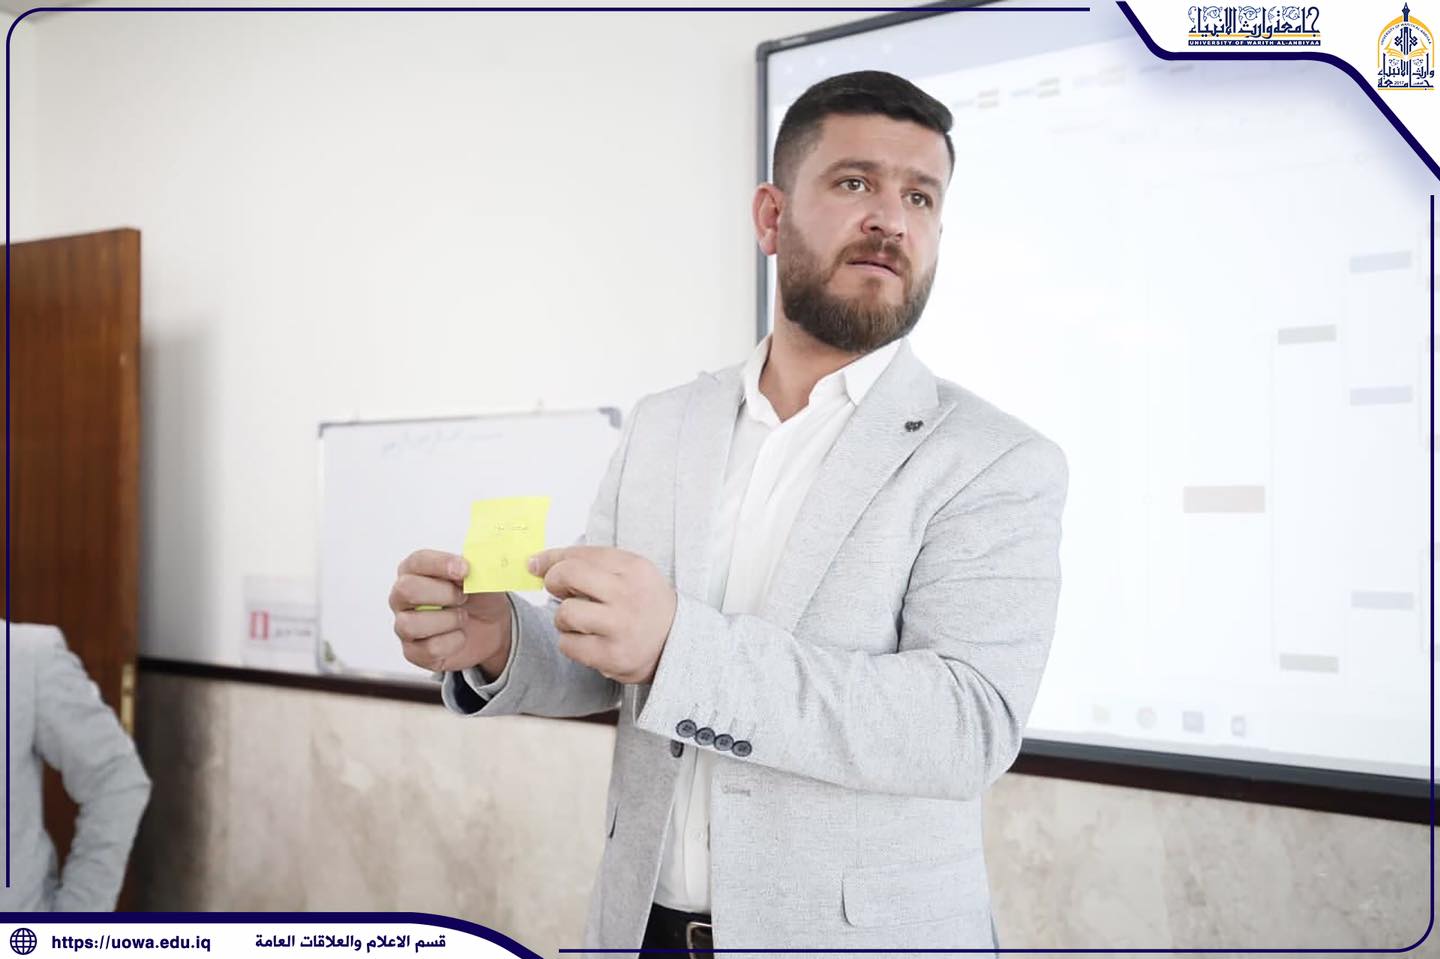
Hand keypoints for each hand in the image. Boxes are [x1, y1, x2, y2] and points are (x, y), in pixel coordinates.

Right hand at [390, 549, 512, 676]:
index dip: (441, 564)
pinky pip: (428, 649)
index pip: (417, 561)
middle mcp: (402, 597)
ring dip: (447, 620)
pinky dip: (453, 642)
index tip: (464, 570)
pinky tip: (460, 635)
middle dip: (443, 593)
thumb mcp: (481, 577)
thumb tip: (469, 569)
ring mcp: (404, 625)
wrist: (490, 627)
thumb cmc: (478, 597)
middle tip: (464, 597)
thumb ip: (474, 569)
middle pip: (406, 590)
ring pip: (410, 624)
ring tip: (462, 617)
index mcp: (415, 571)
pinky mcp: (414, 652)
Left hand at [529, 546, 676, 683]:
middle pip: (568, 575)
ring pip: (565, 613)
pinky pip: (568, 645)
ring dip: (563, 618)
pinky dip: (570, 642)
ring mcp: (620, 626)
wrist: (677, 643)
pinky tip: (586, 640)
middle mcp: (627, 594)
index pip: (579, 554)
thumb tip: (538, 563)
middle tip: (559, 591)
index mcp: (633, 568)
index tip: (537, 565)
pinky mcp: (612, 655)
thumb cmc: (645, 604)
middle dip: (553, 582)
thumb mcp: (630, 573)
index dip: (551, 559)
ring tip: (579, 621)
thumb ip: (590, 563)